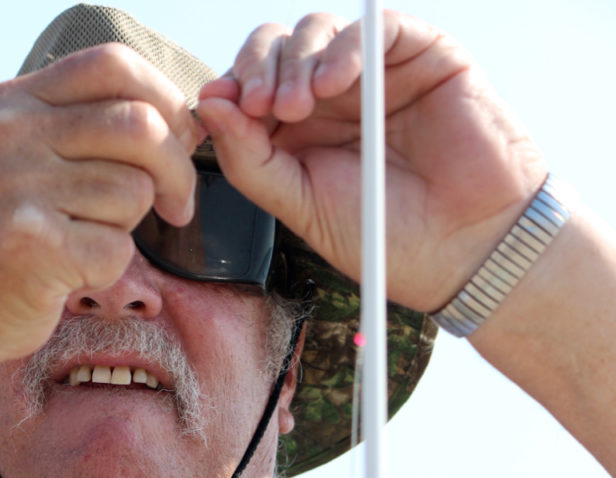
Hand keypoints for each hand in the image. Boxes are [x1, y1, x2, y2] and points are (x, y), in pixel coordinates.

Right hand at [0, 44, 201, 371]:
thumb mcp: (15, 159)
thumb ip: (80, 130)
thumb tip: (183, 123)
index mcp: (12, 102)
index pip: (112, 65)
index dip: (165, 98)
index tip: (179, 140)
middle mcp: (11, 134)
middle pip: (141, 126)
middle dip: (176, 172)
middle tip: (176, 208)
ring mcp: (16, 187)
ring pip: (134, 192)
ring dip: (127, 229)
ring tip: (81, 244)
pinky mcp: (30, 245)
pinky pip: (116, 249)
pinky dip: (105, 270)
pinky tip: (66, 276)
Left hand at [196, 11, 546, 311]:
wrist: (468, 251)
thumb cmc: (385, 236)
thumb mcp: (300, 205)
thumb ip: (249, 159)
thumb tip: (208, 104)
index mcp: (295, 131)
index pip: (248, 86)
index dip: (231, 86)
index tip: (218, 104)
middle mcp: (331, 97)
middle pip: (276, 49)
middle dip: (256, 68)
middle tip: (260, 106)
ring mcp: (374, 74)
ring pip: (316, 31)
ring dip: (296, 60)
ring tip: (298, 104)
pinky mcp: (422, 55)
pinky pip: (377, 28)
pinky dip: (346, 47)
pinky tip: (335, 84)